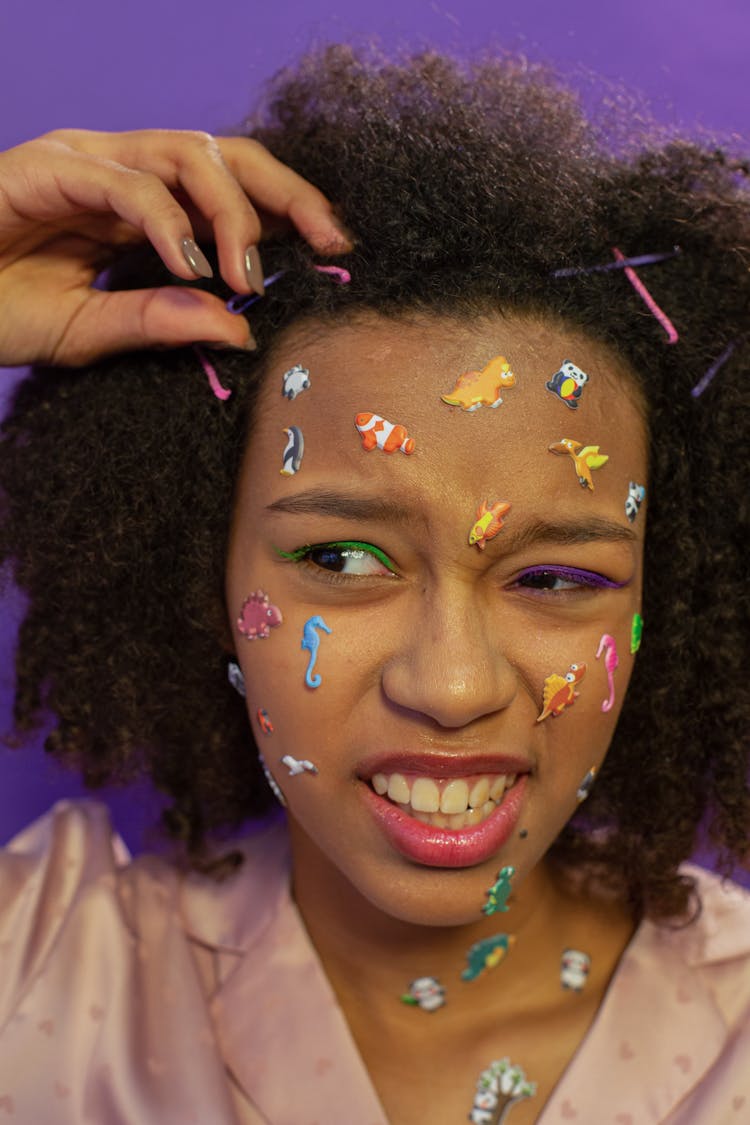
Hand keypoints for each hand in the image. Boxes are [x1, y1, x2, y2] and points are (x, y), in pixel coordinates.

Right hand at [0, 128, 351, 366]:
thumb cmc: (0, 311)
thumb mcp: (93, 332)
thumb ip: (159, 323)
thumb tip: (237, 330)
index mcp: (142, 206)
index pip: (232, 189)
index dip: (289, 210)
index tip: (335, 250)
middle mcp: (122, 172)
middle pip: (225, 155)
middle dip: (287, 193)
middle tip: (328, 243)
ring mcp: (87, 161)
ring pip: (186, 154)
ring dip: (230, 215)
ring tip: (244, 278)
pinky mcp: (49, 165)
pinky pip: (125, 181)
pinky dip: (164, 223)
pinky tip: (186, 268)